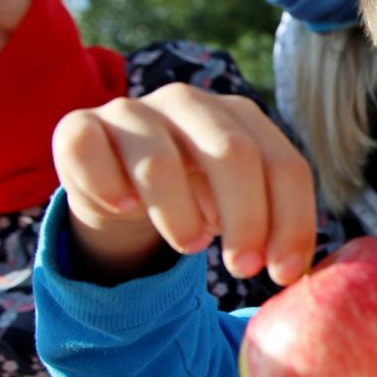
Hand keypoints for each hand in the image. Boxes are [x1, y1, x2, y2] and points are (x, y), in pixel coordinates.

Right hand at [51, 83, 315, 285]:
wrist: (117, 187)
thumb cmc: (192, 196)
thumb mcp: (238, 207)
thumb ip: (270, 227)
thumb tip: (297, 272)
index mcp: (241, 117)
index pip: (284, 165)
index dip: (292, 221)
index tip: (284, 273)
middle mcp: (190, 103)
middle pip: (232, 154)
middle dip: (246, 220)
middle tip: (243, 269)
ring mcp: (132, 110)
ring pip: (160, 162)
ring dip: (180, 217)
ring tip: (190, 246)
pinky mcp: (79, 126)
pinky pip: (89, 151)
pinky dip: (107, 187)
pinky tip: (123, 208)